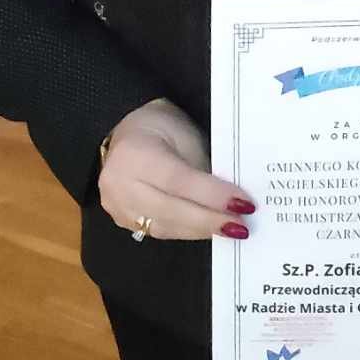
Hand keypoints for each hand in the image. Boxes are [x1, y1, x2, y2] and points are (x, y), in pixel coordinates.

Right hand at [97, 98, 257, 242]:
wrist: (126, 132)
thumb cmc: (162, 128)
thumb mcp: (187, 137)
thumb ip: (205, 169)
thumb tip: (232, 199)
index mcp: (135, 153)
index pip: (178, 180)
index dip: (212, 195)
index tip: (243, 203)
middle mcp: (120, 184)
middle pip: (170, 209)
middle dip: (210, 220)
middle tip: (241, 225)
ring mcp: (117, 205)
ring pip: (165, 227)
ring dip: (201, 230)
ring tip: (232, 229)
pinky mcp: (122, 220)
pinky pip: (159, 231)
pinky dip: (187, 231)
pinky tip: (208, 230)